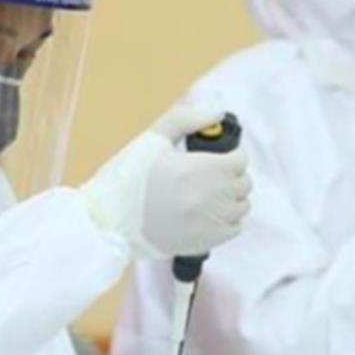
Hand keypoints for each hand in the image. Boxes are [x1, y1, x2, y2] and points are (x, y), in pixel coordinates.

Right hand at [80, 101, 251, 259]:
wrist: (110, 222)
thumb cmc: (128, 178)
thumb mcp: (154, 138)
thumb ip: (188, 119)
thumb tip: (218, 111)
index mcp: (203, 168)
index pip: (240, 159)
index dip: (229, 155)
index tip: (215, 157)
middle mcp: (213, 196)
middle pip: (244, 182)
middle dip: (230, 175)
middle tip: (207, 175)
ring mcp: (211, 221)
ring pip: (241, 206)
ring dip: (230, 198)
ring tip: (204, 195)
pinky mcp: (207, 242)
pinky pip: (234, 228)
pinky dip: (227, 220)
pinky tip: (206, 214)